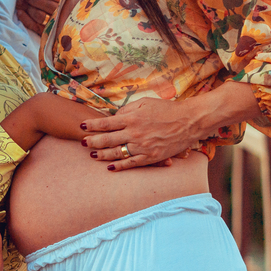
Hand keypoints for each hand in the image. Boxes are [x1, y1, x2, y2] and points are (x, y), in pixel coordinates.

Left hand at [14, 0, 62, 34]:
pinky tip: (19, 12)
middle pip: (40, 1)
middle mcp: (61, 8)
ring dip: (26, 8)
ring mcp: (56, 21)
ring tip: (17, 2)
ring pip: (39, 15)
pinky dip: (26, 19)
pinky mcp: (49, 32)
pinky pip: (35, 26)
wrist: (67, 17)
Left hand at [80, 98, 201, 170]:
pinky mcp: (151, 157)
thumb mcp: (145, 103)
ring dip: (102, 154)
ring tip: (91, 154)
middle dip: (92, 141)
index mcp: (132, 118)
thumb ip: (128, 110)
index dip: (92, 126)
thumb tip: (114, 117)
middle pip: (108, 140)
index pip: (106, 123)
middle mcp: (135, 133)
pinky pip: (131, 163)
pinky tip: (109, 167)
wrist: (189, 121)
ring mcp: (142, 147)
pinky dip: (119, 166)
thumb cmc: (167, 109)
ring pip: (117, 153)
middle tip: (81, 142)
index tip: (81, 126)